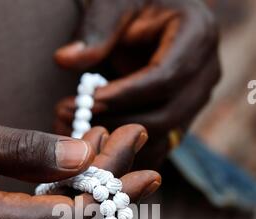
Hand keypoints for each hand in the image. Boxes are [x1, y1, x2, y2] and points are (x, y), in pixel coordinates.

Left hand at [54, 0, 220, 168]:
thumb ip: (95, 30)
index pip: (165, 78)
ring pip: (163, 136)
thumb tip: (65, 60)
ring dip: (120, 140)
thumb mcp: (115, 3)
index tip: (90, 100)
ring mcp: (198, 100)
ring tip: (79, 130)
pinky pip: (160, 145)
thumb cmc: (135, 3)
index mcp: (199, 36)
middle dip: (119, 122)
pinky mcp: (184, 119)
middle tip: (76, 118)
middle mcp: (207, 73)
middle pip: (167, 114)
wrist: (151, 18)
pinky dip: (129, 151)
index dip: (127, 95)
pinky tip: (97, 146)